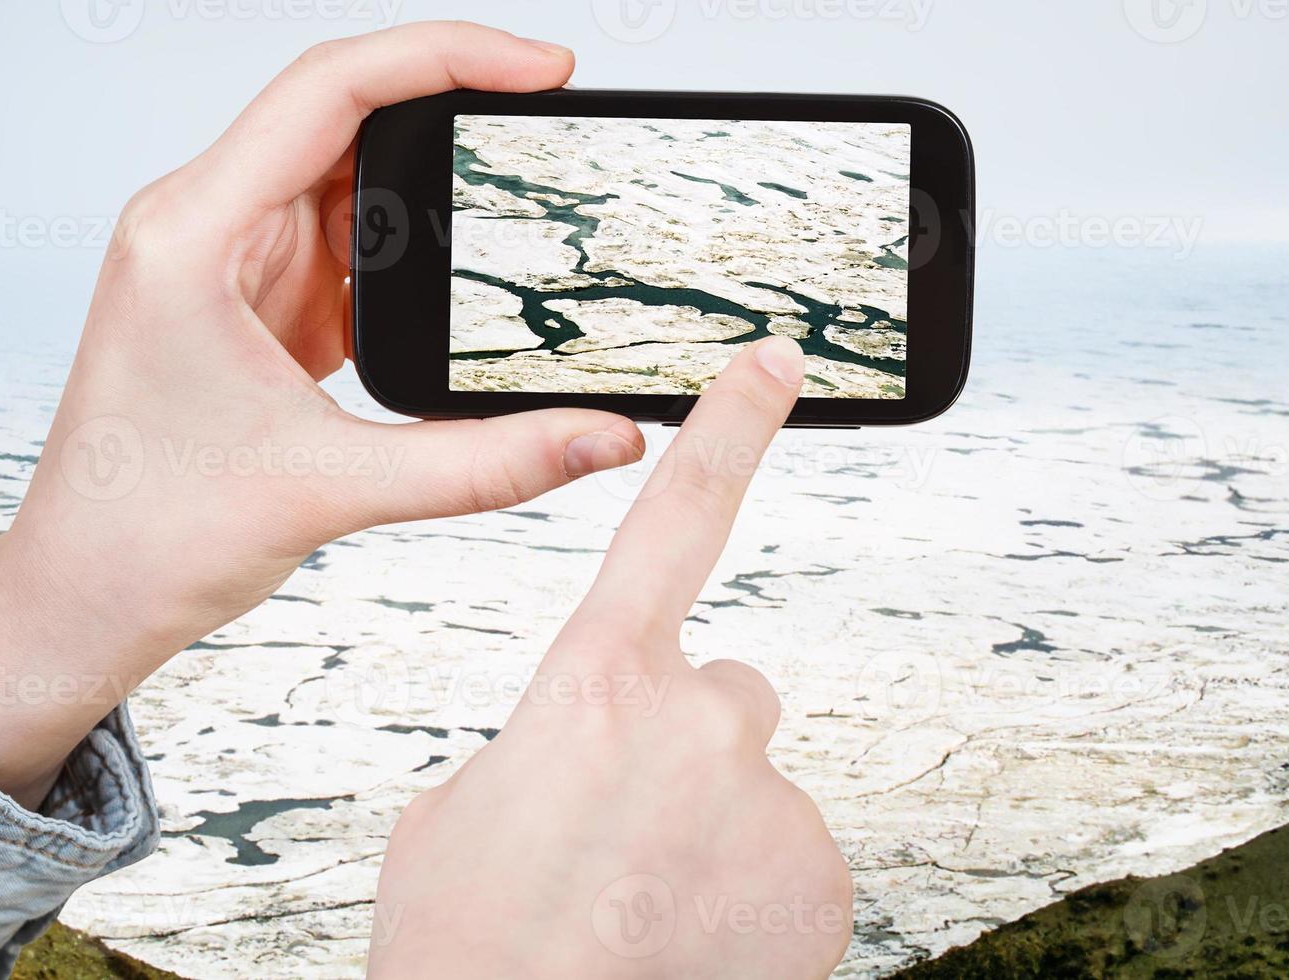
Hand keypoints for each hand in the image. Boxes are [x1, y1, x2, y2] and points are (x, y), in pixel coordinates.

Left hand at [0, 23, 645, 805]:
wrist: (85, 593)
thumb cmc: (150, 533)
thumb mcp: (335, 489)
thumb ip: (484, 463)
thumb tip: (603, 435)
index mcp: (191, 235)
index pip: (330, 89)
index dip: (447, 56)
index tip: (542, 70)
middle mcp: (201, 223)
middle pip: (345, 114)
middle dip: (456, 110)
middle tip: (552, 131)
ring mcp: (227, 258)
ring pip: (351, 175)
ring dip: (437, 189)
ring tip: (526, 201)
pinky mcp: (253, 297)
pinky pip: (346, 239)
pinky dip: (414, 251)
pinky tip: (466, 275)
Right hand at [369, 337, 852, 978]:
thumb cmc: (465, 939)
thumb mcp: (466, 804)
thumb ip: (547, 741)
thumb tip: (583, 755)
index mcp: (594, 680)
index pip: (678, 517)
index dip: (730, 429)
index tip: (778, 363)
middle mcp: (702, 718)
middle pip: (725, 689)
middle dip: (686, 742)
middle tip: (622, 829)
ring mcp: (771, 800)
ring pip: (751, 784)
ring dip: (711, 829)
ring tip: (641, 900)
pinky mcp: (822, 877)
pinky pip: (789, 858)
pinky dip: (751, 894)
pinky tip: (690, 938)